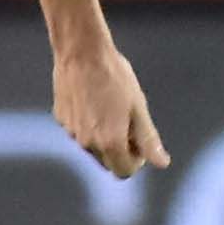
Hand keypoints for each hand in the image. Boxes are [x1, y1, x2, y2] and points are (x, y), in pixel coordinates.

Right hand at [52, 39, 169, 177]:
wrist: (82, 53)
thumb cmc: (116, 77)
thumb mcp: (138, 107)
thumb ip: (149, 139)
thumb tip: (162, 163)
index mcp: (109, 143)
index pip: (124, 171)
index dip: (136, 159)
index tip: (140, 140)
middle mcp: (87, 144)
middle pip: (107, 162)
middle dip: (120, 150)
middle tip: (128, 123)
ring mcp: (71, 132)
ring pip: (92, 147)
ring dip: (104, 138)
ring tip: (111, 108)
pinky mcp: (61, 119)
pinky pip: (79, 131)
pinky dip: (89, 124)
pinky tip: (95, 100)